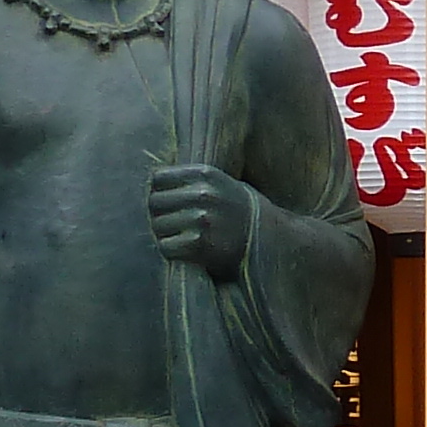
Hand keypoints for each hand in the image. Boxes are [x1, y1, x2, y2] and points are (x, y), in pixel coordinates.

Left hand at [147, 162, 256, 278]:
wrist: (273, 241)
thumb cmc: (242, 213)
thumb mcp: (223, 184)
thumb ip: (193, 181)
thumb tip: (152, 185)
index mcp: (206, 174)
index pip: (158, 178)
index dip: (160, 192)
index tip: (170, 204)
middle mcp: (203, 193)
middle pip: (154, 203)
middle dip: (160, 215)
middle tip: (174, 225)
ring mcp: (201, 218)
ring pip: (158, 226)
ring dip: (165, 235)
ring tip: (182, 239)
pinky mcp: (200, 243)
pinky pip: (166, 247)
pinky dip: (172, 252)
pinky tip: (186, 252)